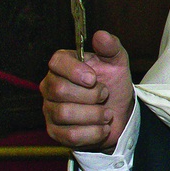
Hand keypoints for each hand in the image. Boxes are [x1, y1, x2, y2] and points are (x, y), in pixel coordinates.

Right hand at [42, 31, 134, 151]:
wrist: (120, 115)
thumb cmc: (113, 85)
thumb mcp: (117, 64)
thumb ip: (111, 48)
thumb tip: (101, 35)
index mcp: (62, 66)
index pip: (56, 62)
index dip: (75, 70)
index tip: (93, 78)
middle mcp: (50, 87)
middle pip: (60, 91)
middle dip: (91, 95)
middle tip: (105, 95)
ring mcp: (50, 110)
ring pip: (65, 114)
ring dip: (95, 115)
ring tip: (107, 113)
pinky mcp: (55, 132)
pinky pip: (70, 135)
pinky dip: (94, 133)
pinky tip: (102, 128)